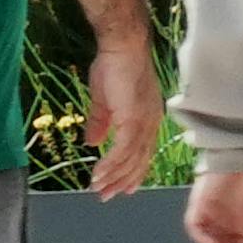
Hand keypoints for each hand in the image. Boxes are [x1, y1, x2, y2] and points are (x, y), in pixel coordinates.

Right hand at [76, 35, 168, 197]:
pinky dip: (111, 164)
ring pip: (130, 158)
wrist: (120, 47)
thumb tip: (92, 143)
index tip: (122, 187)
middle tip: (106, 196)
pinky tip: (98, 175)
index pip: (142, 152)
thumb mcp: (104, 101)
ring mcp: (144, 121)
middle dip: (122, 180)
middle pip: (138, 160)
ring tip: (98, 189)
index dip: (132, 171)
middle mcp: (150, 122)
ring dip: (113, 176)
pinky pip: (123, 149)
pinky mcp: (134, 118)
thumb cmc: (113, 67)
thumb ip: (100, 123)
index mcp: (146, 118)